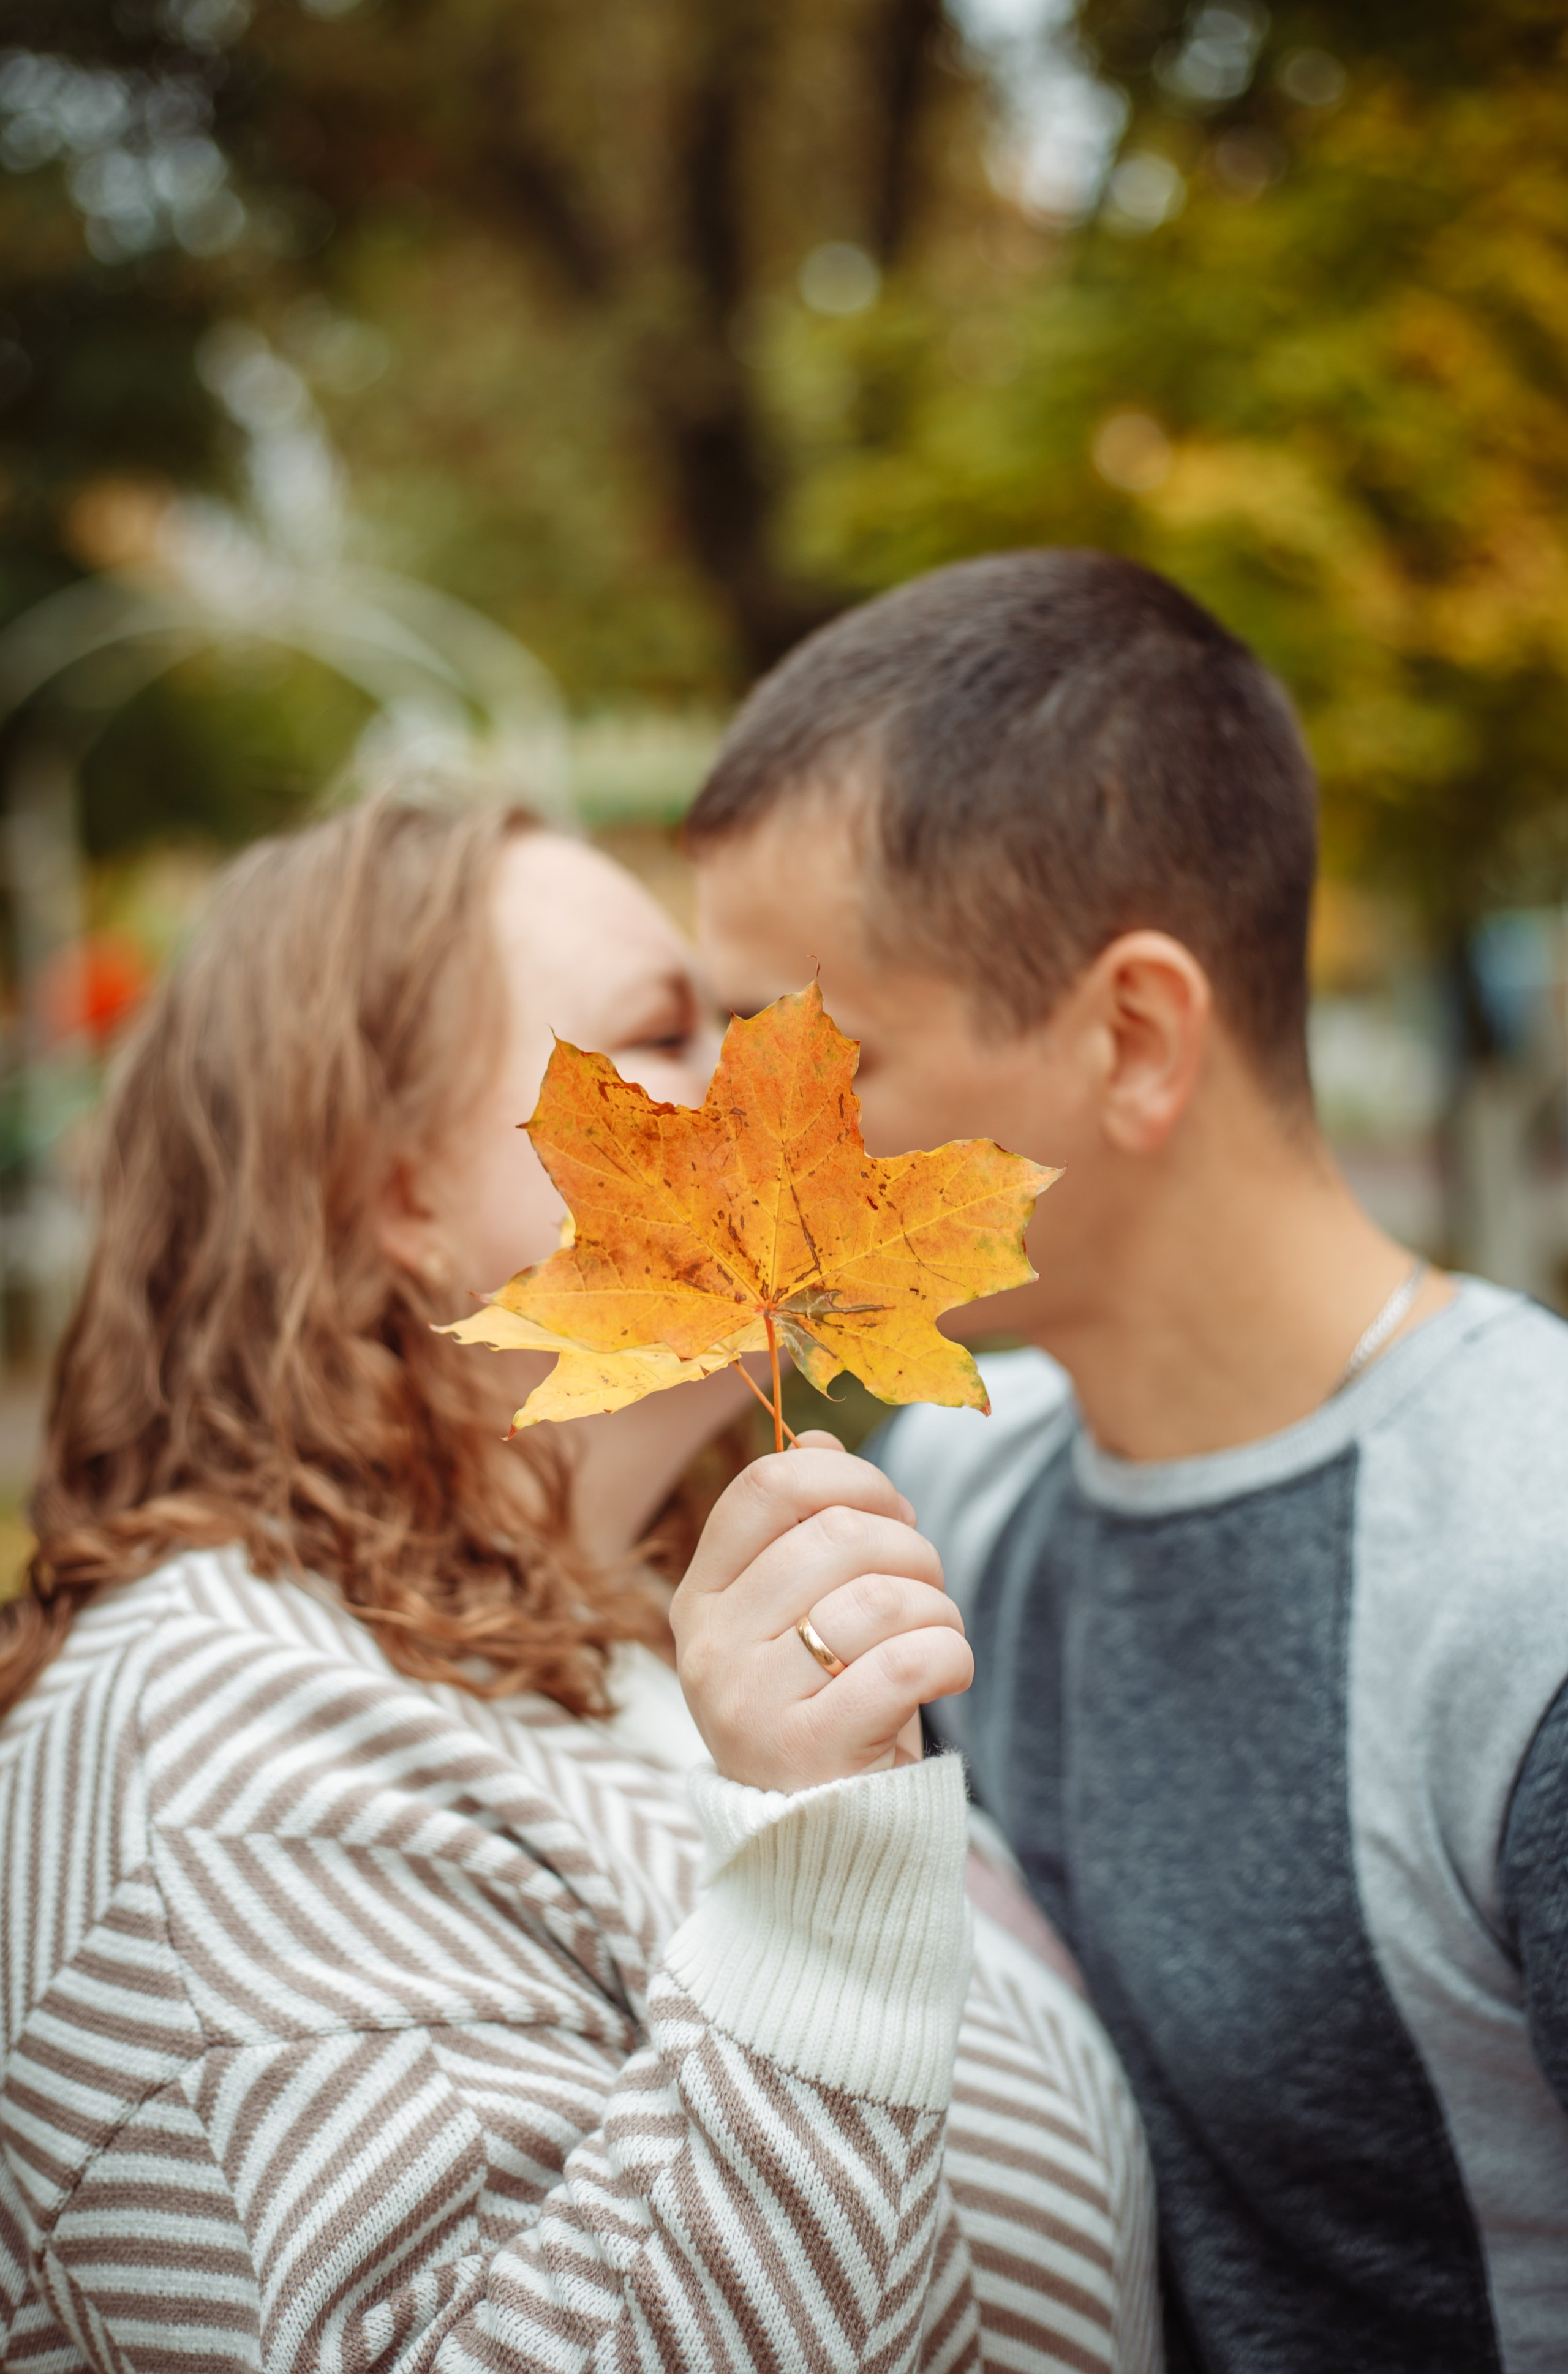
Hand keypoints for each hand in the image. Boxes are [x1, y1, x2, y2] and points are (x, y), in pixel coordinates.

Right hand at [671, 1432, 972, 1792]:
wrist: (822, 1850)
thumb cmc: (823, 1710)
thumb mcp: (794, 1618)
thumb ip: (800, 1529)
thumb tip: (814, 1434)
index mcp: (701, 1597)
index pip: (768, 1484)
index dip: (848, 1475)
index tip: (891, 1508)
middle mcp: (710, 1646)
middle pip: (838, 1536)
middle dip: (911, 1550)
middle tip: (926, 1589)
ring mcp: (749, 1702)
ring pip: (881, 1598)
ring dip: (938, 1609)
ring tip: (937, 1638)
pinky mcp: (807, 1753)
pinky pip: (905, 1664)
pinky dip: (950, 1656)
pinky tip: (949, 1673)